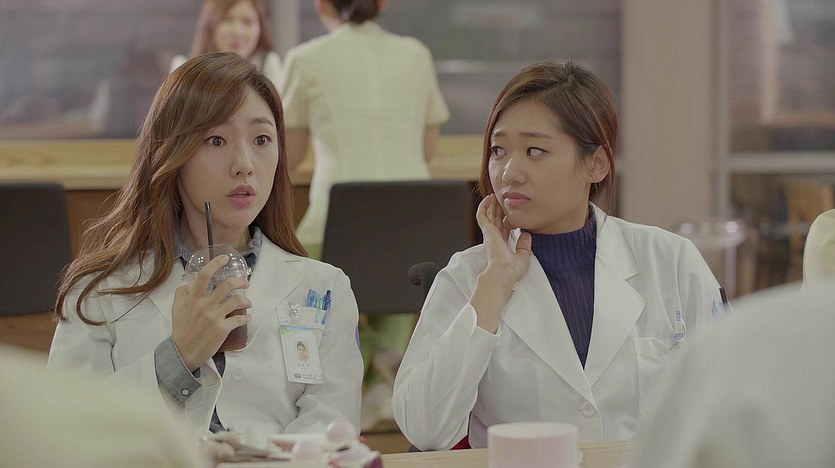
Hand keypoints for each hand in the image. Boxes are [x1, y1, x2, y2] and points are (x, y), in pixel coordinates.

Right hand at [172, 255, 252, 371]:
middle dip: (240, 281)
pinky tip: (247, 317)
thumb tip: (188, 285)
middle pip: (227, 285)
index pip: (204, 275)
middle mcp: (204, 305)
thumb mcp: (176, 309)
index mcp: (193, 298)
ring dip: (246, 300)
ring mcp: (214, 317)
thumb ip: (181, 294)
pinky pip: (239, 319)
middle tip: (246, 282)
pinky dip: (246, 317)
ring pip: (237, 301)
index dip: (216, 263)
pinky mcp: (222, 329)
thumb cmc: (181, 330)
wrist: (183, 353)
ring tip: (248, 302)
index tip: (225, 258)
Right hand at [476, 194, 531, 285]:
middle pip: (495, 220)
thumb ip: (524, 246)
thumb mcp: (523, 257)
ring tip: (493, 196)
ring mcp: (489, 234)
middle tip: (500, 200)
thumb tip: (527, 234)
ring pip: (488, 216)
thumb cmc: (511, 270)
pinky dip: (483, 206)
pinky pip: (482, 215)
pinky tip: (488, 199)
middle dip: (497, 210)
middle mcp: (494, 238)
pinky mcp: (486, 231)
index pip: (503, 229)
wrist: (503, 273)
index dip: (506, 220)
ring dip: (490, 206)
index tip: (511, 214)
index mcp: (502, 245)